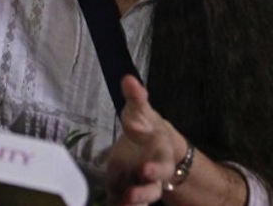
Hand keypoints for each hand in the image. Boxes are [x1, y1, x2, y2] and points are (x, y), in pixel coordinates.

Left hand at [106, 75, 184, 205]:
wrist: (149, 147)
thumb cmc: (146, 127)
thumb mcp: (141, 111)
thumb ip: (136, 98)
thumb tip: (128, 79)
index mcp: (162, 154)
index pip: (161, 161)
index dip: (153, 168)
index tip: (143, 167)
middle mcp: (154, 174)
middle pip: (154, 186)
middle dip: (146, 188)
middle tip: (136, 188)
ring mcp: (139, 186)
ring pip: (141, 198)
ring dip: (134, 201)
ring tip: (124, 202)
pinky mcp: (123, 192)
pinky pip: (121, 203)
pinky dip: (116, 204)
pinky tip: (110, 204)